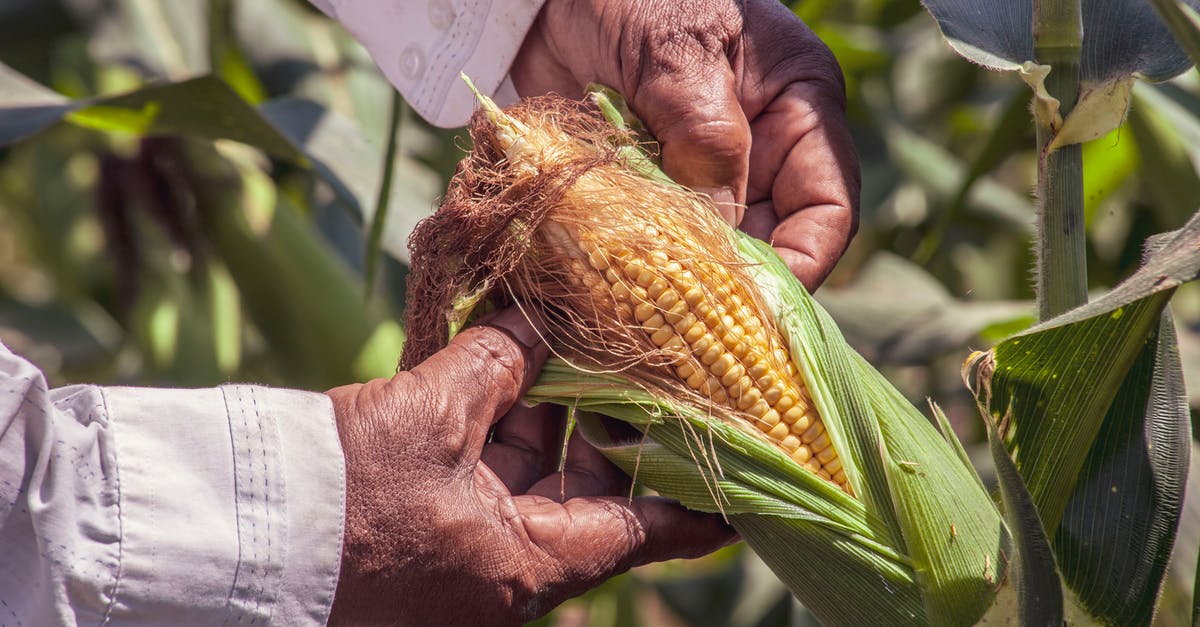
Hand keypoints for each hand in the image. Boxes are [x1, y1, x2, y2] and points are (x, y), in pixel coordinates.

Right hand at [326, 307, 734, 624]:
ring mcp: (464, 550)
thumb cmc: (342, 493)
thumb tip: (537, 323)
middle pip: (589, 494)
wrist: (234, 535)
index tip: (745, 482)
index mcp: (530, 563)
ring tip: (577, 343)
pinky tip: (509, 363)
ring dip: (549, 412)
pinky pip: (482, 474)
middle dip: (610, 425)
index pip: (645, 532)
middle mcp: (507, 568)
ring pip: (531, 477)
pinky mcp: (424, 525)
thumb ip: (496, 365)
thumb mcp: (431, 418)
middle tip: (649, 365)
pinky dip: (498, 422)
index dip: (698, 505)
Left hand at [511, 0, 858, 289]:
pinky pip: (654, 243)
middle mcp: (759, 151)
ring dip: (680, 283)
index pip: (827, 209)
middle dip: (734, 287)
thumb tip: (718, 234)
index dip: (802, 264)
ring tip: (647, 313)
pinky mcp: (646, 188)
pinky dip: (636, 267)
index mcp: (798, 111)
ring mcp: (700, 173)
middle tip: (690, 330)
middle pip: (768, 243)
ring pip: (709, 252)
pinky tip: (611, 288)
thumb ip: (706, 139)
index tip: (758, 307)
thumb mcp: (678, 54)